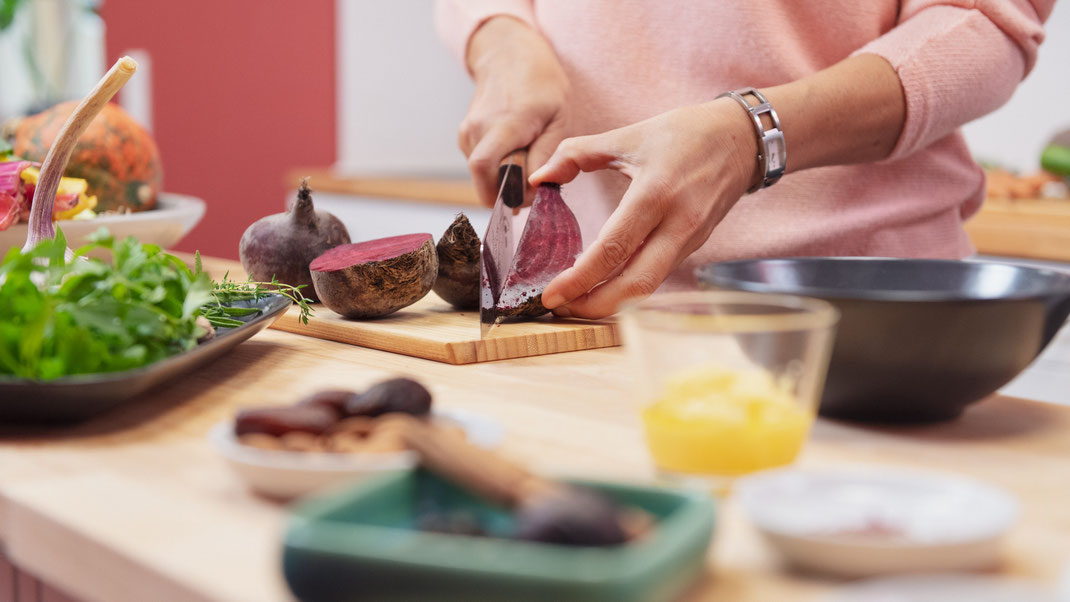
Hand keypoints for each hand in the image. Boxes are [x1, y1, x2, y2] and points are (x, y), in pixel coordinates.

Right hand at [460, 17, 570, 204]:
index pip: (486, 170)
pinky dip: (497, 168)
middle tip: (531, 185)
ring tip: (525, 157)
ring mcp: (466, 133)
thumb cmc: (542, 86)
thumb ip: (546, 155)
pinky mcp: (464, 137)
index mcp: (505, 123)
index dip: (509, 194)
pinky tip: (513, 150)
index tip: (533, 195)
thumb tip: (532, 187)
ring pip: (482, 176)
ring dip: (504, 179)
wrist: (509, 56)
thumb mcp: (559, 118)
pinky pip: (480, 167)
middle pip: (484, 181)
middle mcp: (478, 129)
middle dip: (507, 194)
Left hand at [530, 99, 758, 318]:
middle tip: (559, 308)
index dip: (579, 278)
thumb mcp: (628, 135)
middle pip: (635, 285)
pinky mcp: (694, 246)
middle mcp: (677, 224)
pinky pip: (657, 274)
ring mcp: (690, 239)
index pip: (613, 248)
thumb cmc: (684, 134)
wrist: (742, 139)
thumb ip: (576, 153)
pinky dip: (628, 287)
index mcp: (655, 193)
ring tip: (576, 301)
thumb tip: (539, 178)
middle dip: (594, 305)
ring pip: (648, 287)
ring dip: (610, 302)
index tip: (550, 294)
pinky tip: (604, 285)